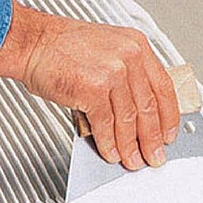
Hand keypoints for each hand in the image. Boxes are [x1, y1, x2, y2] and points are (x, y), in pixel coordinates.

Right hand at [0, 0, 179, 169]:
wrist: (33, 42)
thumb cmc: (61, 46)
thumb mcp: (106, 49)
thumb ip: (126, 74)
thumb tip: (136, 110)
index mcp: (136, 46)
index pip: (163, 87)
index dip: (168, 116)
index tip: (168, 133)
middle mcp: (128, 56)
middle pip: (149, 108)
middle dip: (152, 139)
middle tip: (154, 155)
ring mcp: (112, 72)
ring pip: (129, 120)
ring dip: (130, 146)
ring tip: (132, 160)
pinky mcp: (93, 89)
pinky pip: (106, 125)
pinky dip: (109, 144)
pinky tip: (110, 152)